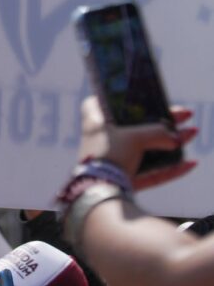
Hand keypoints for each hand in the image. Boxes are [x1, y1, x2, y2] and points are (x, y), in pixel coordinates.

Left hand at [77, 96, 196, 190]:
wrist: (99, 191)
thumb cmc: (111, 155)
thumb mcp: (136, 137)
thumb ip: (158, 133)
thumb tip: (176, 138)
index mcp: (94, 126)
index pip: (93, 104)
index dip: (110, 97)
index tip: (125, 94)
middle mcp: (99, 143)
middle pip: (132, 128)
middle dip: (162, 122)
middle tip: (183, 115)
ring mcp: (110, 163)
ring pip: (143, 151)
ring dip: (170, 144)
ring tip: (191, 134)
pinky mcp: (120, 182)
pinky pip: (147, 175)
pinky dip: (168, 170)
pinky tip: (189, 164)